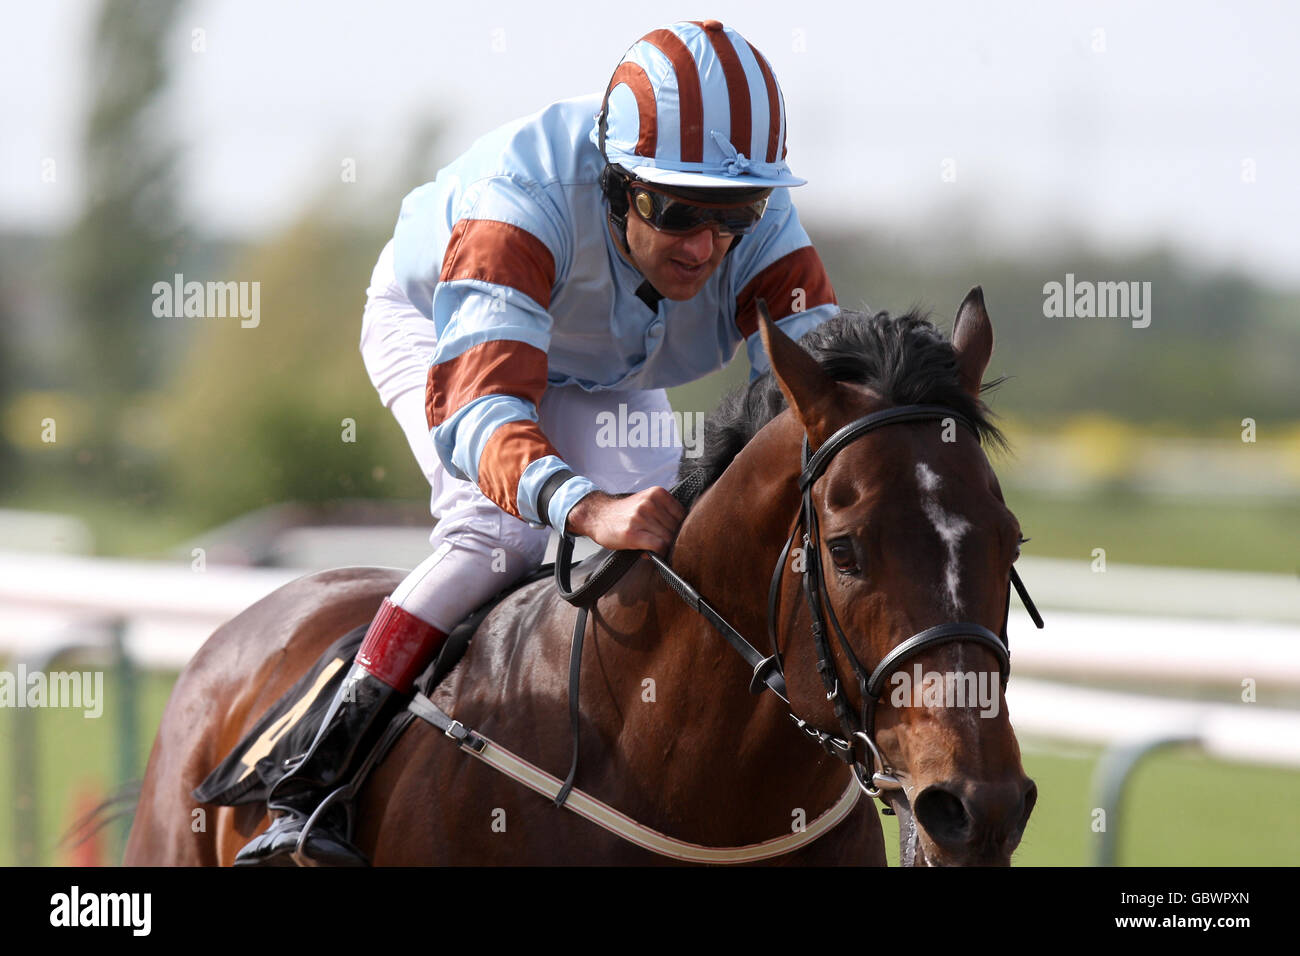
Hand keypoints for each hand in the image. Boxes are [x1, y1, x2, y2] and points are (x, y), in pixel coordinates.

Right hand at [564, 487, 685, 555]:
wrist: (597, 516)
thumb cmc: (623, 512)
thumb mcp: (646, 501)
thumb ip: (664, 511)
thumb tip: (683, 531)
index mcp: (657, 493)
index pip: (682, 515)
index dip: (678, 529)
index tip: (670, 535)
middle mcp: (650, 503)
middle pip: (676, 528)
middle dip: (670, 540)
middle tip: (659, 544)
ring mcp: (641, 517)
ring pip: (668, 538)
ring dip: (662, 547)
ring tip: (650, 547)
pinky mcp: (633, 533)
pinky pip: (658, 546)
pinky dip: (658, 553)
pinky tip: (648, 552)